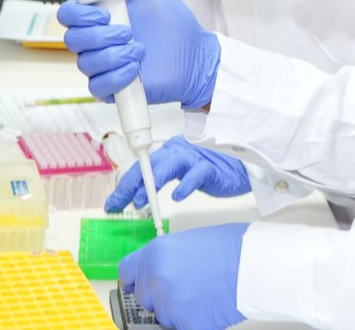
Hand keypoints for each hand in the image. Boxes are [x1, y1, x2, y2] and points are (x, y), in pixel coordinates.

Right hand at [57, 0, 220, 107]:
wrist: (195, 55)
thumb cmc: (173, 22)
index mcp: (102, 17)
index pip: (68, 15)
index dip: (77, 14)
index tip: (102, 13)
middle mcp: (98, 41)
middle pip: (71, 39)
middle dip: (101, 36)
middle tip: (128, 32)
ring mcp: (103, 65)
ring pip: (85, 63)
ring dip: (114, 55)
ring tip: (139, 51)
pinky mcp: (112, 88)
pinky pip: (97, 86)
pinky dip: (117, 76)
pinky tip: (135, 68)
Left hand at [105, 136, 250, 212]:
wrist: (242, 166)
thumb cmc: (212, 170)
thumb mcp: (181, 174)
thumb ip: (160, 179)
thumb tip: (135, 195)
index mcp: (170, 151)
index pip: (142, 166)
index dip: (125, 184)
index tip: (113, 203)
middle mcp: (179, 151)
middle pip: (149, 164)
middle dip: (130, 185)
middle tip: (118, 203)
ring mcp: (195, 157)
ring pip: (169, 165)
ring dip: (152, 183)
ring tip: (140, 201)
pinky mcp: (211, 167)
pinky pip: (195, 174)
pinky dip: (185, 185)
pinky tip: (177, 196)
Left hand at [120, 224, 248, 329]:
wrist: (254, 265)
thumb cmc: (232, 248)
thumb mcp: (190, 242)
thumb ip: (168, 259)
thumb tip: (160, 272)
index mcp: (155, 254)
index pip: (127, 272)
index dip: (133, 280)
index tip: (134, 285)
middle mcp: (156, 279)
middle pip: (145, 297)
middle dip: (160, 296)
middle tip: (185, 289)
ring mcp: (168, 305)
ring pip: (163, 316)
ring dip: (177, 311)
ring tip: (203, 296)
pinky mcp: (184, 325)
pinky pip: (180, 327)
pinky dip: (192, 321)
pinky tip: (208, 308)